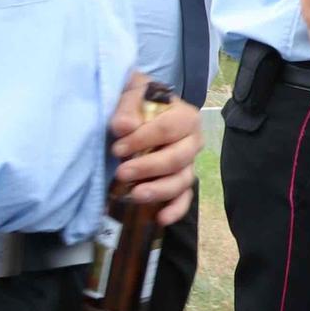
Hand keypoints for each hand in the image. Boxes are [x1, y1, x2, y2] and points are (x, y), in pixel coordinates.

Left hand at [109, 76, 200, 225]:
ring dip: (159, 190)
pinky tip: (161, 219)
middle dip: (149, 167)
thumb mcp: (130, 91)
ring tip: (135, 195)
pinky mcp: (181, 183)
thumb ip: (127, 105)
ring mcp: (187, 164)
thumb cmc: (136, 101)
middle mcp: (191, 141)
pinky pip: (184, 199)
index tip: (117, 148)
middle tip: (122, 173)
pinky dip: (175, 210)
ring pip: (181, 181)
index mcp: (184, 116)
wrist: (138, 110)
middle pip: (177, 158)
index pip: (167, 129)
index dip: (142, 140)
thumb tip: (123, 126)